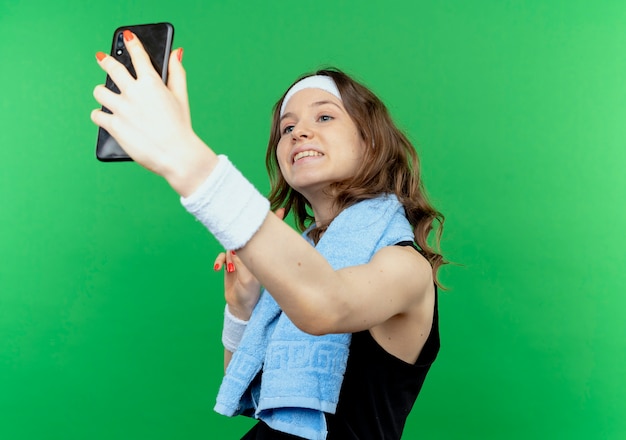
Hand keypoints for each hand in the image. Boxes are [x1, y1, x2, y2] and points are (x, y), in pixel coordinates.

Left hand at [91, 30, 214, 195]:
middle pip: (112, 68)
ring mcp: (122, 109)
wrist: (176, 154)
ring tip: (105, 95)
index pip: (138, 56)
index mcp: (151, 83)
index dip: (132, 43)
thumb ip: (177, 73)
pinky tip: (105, 117)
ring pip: (99, 91)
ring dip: (102, 92)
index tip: (127, 36)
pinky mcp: (114, 125)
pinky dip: (100, 115)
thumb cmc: (181, 127)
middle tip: (102, 58)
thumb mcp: (181, 97)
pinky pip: (96, 115)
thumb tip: (176, 53)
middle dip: (106, 60)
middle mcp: (133, 92)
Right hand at [214, 208, 285, 319]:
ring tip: (230, 269)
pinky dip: (220, 261)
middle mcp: (252, 256)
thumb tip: (235, 250)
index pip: (267, 237)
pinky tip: (218, 269)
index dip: (274, 222)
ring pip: (232, 246)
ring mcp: (240, 258)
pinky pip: (222, 256)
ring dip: (228, 256)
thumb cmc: (247, 295)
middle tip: (250, 214)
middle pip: (250, 235)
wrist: (239, 306)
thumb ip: (241, 265)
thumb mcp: (247, 281)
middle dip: (249, 225)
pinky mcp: (230, 263)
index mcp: (261, 258)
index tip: (281, 210)